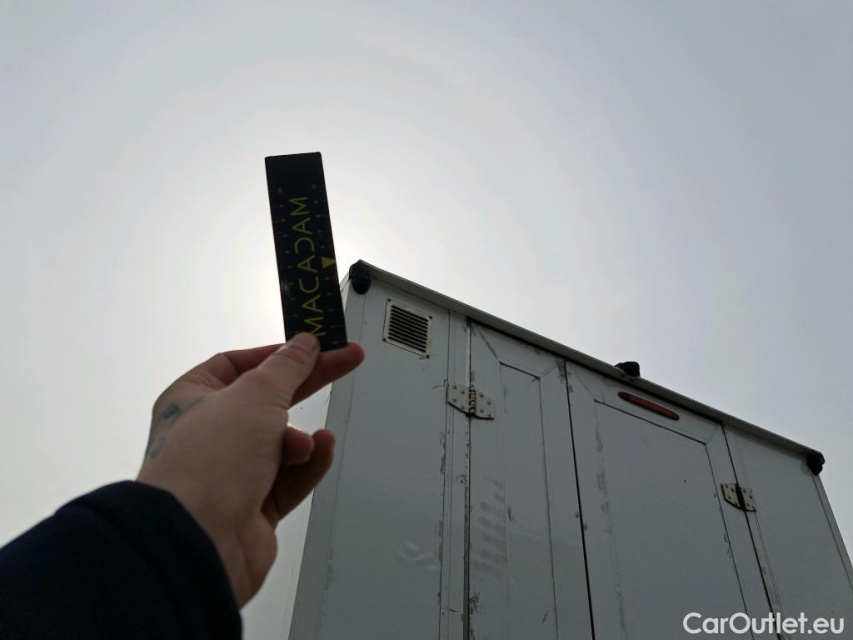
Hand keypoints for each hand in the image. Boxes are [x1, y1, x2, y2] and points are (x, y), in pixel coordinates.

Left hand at [136, 333, 364, 606]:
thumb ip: (287, 366)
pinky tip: (319, 453)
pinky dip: (307, 466)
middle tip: (347, 360)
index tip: (315, 345)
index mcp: (192, 398)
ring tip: (303, 446)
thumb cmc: (211, 457)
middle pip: (268, 399)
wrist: (198, 539)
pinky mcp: (252, 506)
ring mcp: (230, 472)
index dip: (277, 354)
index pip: (238, 364)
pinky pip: (289, 478)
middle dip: (308, 382)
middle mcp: (208, 433)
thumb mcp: (255, 395)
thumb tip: (304, 343)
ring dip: (299, 440)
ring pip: (281, 442)